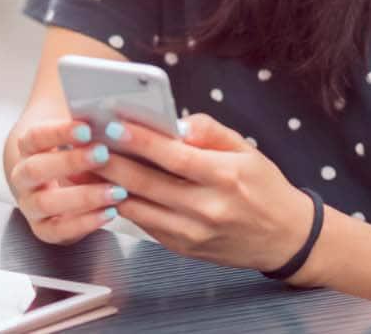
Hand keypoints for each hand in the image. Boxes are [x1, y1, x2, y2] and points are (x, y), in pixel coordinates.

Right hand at [8, 117, 127, 244]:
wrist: (58, 174)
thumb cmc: (76, 146)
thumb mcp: (77, 130)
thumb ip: (89, 121)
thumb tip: (113, 108)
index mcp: (27, 147)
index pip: (35, 137)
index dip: (59, 133)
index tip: (87, 127)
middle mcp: (23, 176)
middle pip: (36, 169)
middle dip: (70, 162)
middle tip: (103, 154)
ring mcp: (30, 205)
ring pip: (46, 203)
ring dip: (83, 197)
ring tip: (116, 190)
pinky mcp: (44, 229)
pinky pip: (58, 231)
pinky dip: (85, 223)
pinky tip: (111, 212)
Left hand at [93, 113, 317, 278]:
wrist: (285, 238)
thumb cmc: (266, 188)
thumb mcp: (248, 150)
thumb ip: (212, 132)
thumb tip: (178, 123)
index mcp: (226, 177)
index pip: (175, 157)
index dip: (141, 141)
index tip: (112, 125)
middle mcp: (208, 208)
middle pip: (148, 183)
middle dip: (111, 162)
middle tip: (85, 143)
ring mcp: (194, 233)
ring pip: (139, 208)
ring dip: (108, 186)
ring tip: (85, 165)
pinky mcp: (184, 248)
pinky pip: (146, 225)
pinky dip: (124, 206)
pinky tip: (107, 188)